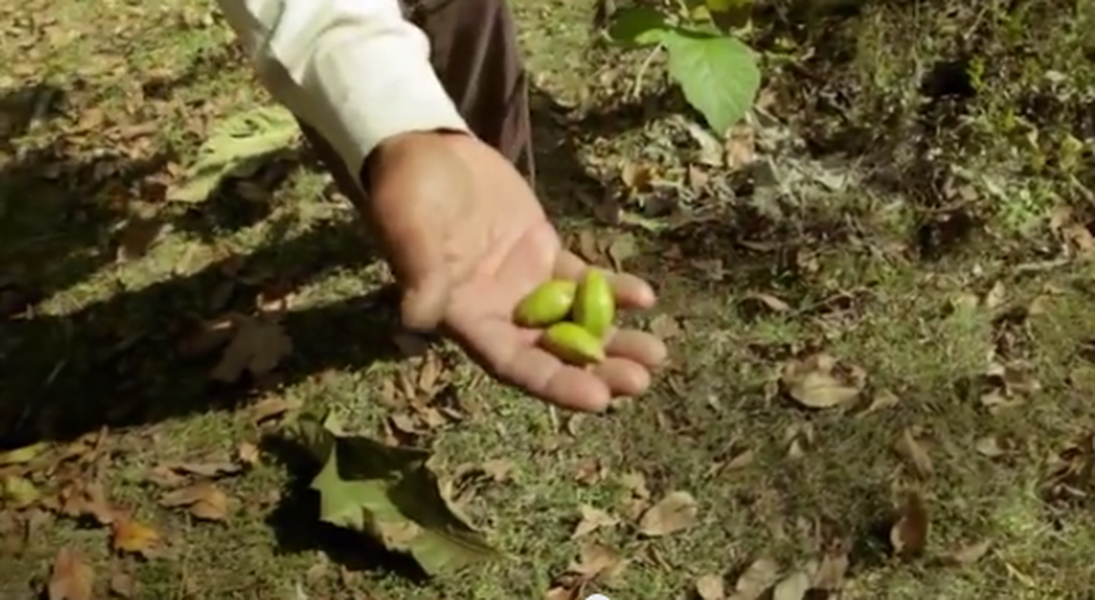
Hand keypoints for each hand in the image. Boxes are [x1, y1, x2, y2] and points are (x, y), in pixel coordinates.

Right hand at [364, 131, 666, 410]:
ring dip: (614, 339)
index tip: (597, 400)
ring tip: (655, 352)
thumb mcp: (408, 227)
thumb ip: (419, 271)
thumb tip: (417, 317)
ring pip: (576, 321)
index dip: (555, 384)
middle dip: (597, 369)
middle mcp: (499, 312)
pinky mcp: (542, 253)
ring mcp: (525, 284)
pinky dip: (612, 290)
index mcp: (466, 318)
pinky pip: (583, 280)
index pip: (514, 364)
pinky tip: (645, 297)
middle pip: (554, 353)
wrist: (424, 150)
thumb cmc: (405, 192)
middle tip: (640, 381)